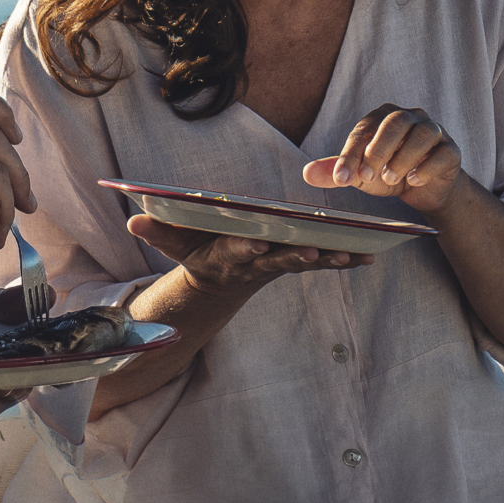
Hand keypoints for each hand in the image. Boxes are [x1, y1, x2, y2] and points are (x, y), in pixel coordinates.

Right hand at [127, 215, 370, 300]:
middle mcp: (255, 263)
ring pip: (306, 262)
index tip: (253, 246)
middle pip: (278, 260)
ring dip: (330, 259)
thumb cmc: (196, 255)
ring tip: (356, 253)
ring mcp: (277, 265)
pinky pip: (322, 261)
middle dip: (295, 257)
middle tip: (314, 254)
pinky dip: (344, 259)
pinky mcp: (293, 262)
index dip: (244, 250)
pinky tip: (370, 256)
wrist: (218, 282)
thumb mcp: (173, 245)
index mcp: (226, 257)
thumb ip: (157, 232)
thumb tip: (132, 220)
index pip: (236, 252)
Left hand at [304, 103, 465, 213]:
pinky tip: (414, 180)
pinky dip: (428, 167)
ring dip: (404, 156)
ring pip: (424, 132)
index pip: (364, 129)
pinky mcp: (451, 151)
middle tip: (368, 176)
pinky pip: (444, 152)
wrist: (425, 190)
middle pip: (396, 122)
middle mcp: (411, 118)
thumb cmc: (389, 174)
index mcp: (383, 118)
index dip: (350, 154)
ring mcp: (435, 131)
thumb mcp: (360, 174)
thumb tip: (306, 173)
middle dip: (379, 149)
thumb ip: (336, 171)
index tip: (340, 178)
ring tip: (390, 178)